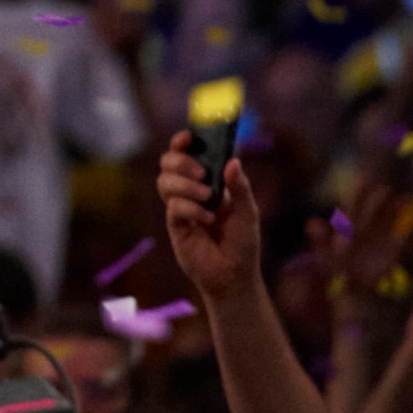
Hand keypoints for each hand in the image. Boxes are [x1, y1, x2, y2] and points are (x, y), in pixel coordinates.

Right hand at [156, 130, 262, 306]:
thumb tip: (232, 161)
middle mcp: (190, 191)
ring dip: (185, 185)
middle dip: (181, 162)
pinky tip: (207, 219)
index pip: (188, 154)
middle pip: (168, 163)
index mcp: (208, 181)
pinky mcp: (175, 225)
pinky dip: (190, 208)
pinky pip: (173, 206)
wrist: (234, 275)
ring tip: (207, 197)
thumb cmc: (243, 243)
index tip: (188, 138)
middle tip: (202, 173)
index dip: (182, 143)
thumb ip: (239, 187)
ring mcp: (181, 207)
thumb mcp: (248, 212)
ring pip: (165, 182)